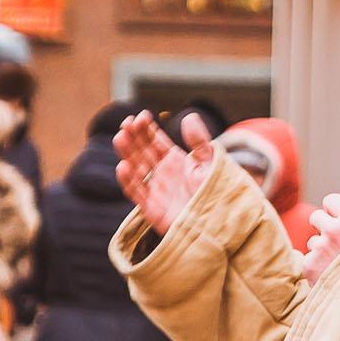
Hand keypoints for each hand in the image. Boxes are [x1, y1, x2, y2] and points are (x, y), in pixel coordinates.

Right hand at [114, 112, 216, 234]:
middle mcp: (162, 173)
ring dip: (127, 153)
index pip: (156, 141)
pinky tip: (122, 166)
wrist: (219, 224)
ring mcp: (155, 189)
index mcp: (175, 160)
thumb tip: (189, 116)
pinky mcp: (152, 208)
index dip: (147, 128)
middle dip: (133, 137)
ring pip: (136, 168)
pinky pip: (137, 193)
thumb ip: (199, 141)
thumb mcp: (209, 163)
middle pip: (142, 151)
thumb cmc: (216, 193)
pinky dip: (128, 180)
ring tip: (121, 137)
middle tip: (126, 123)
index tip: (141, 116)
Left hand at [303, 181, 339, 285]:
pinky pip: (307, 258)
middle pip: (316, 218)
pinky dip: (316, 266)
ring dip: (322, 249)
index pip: (330, 200)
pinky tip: (331, 273)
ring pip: (313, 241)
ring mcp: (320, 248)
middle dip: (326, 229)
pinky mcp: (309, 265)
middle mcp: (334, 230)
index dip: (336, 211)